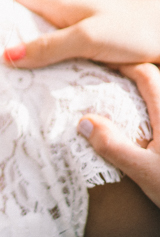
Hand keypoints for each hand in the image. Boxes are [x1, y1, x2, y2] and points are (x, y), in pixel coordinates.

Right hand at [3, 0, 159, 67]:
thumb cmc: (138, 29)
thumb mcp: (87, 36)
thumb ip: (49, 46)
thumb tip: (5, 57)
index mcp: (61, 4)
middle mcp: (67, 18)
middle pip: (24, 20)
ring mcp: (79, 37)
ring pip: (40, 43)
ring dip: (21, 54)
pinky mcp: (92, 56)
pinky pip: (58, 62)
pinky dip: (42, 70)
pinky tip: (34, 88)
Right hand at [77, 63, 159, 207]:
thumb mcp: (144, 172)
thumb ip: (113, 146)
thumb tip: (85, 121)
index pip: (147, 75)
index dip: (125, 65)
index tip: (103, 64)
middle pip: (158, 81)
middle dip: (136, 76)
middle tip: (112, 79)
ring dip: (147, 95)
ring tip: (126, 100)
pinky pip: (159, 116)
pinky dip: (152, 113)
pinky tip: (144, 128)